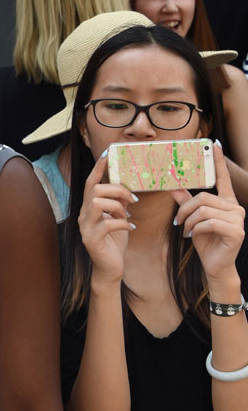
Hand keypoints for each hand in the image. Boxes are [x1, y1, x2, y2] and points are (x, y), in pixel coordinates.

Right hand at [78, 153, 136, 283]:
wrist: (110, 269)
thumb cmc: (114, 242)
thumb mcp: (118, 219)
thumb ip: (119, 205)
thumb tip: (127, 190)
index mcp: (89, 208)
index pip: (91, 183)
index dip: (98, 168)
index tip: (107, 154)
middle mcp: (83, 215)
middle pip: (96, 191)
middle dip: (116, 190)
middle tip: (132, 199)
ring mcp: (86, 228)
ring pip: (98, 204)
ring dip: (117, 207)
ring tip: (127, 215)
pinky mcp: (92, 240)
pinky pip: (107, 224)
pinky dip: (122, 223)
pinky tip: (130, 228)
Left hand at [173, 143, 244, 280]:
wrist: (215, 265)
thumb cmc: (205, 241)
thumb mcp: (192, 219)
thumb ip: (185, 202)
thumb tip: (172, 186)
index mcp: (227, 202)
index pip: (223, 178)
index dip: (218, 161)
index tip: (215, 145)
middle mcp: (235, 208)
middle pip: (203, 197)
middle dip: (186, 209)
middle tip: (179, 222)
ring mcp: (238, 219)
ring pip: (204, 210)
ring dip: (189, 221)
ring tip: (185, 230)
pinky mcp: (236, 231)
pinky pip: (208, 222)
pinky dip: (195, 229)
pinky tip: (192, 236)